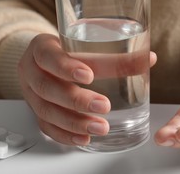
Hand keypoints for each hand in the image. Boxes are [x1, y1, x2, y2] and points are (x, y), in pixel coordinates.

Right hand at [18, 33, 155, 145]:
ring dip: (74, 122)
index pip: (49, 56)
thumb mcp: (84, 41)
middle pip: (47, 88)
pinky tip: (84, 138)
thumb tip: (148, 58)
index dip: (66, 67)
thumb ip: (113, 50)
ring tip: (100, 127)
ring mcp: (32, 93)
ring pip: (46, 111)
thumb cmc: (67, 47)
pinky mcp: (36, 111)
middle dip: (76, 100)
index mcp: (41, 47)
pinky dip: (66, 135)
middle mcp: (32, 71)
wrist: (44, 56)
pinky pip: (46, 126)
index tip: (89, 75)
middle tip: (103, 106)